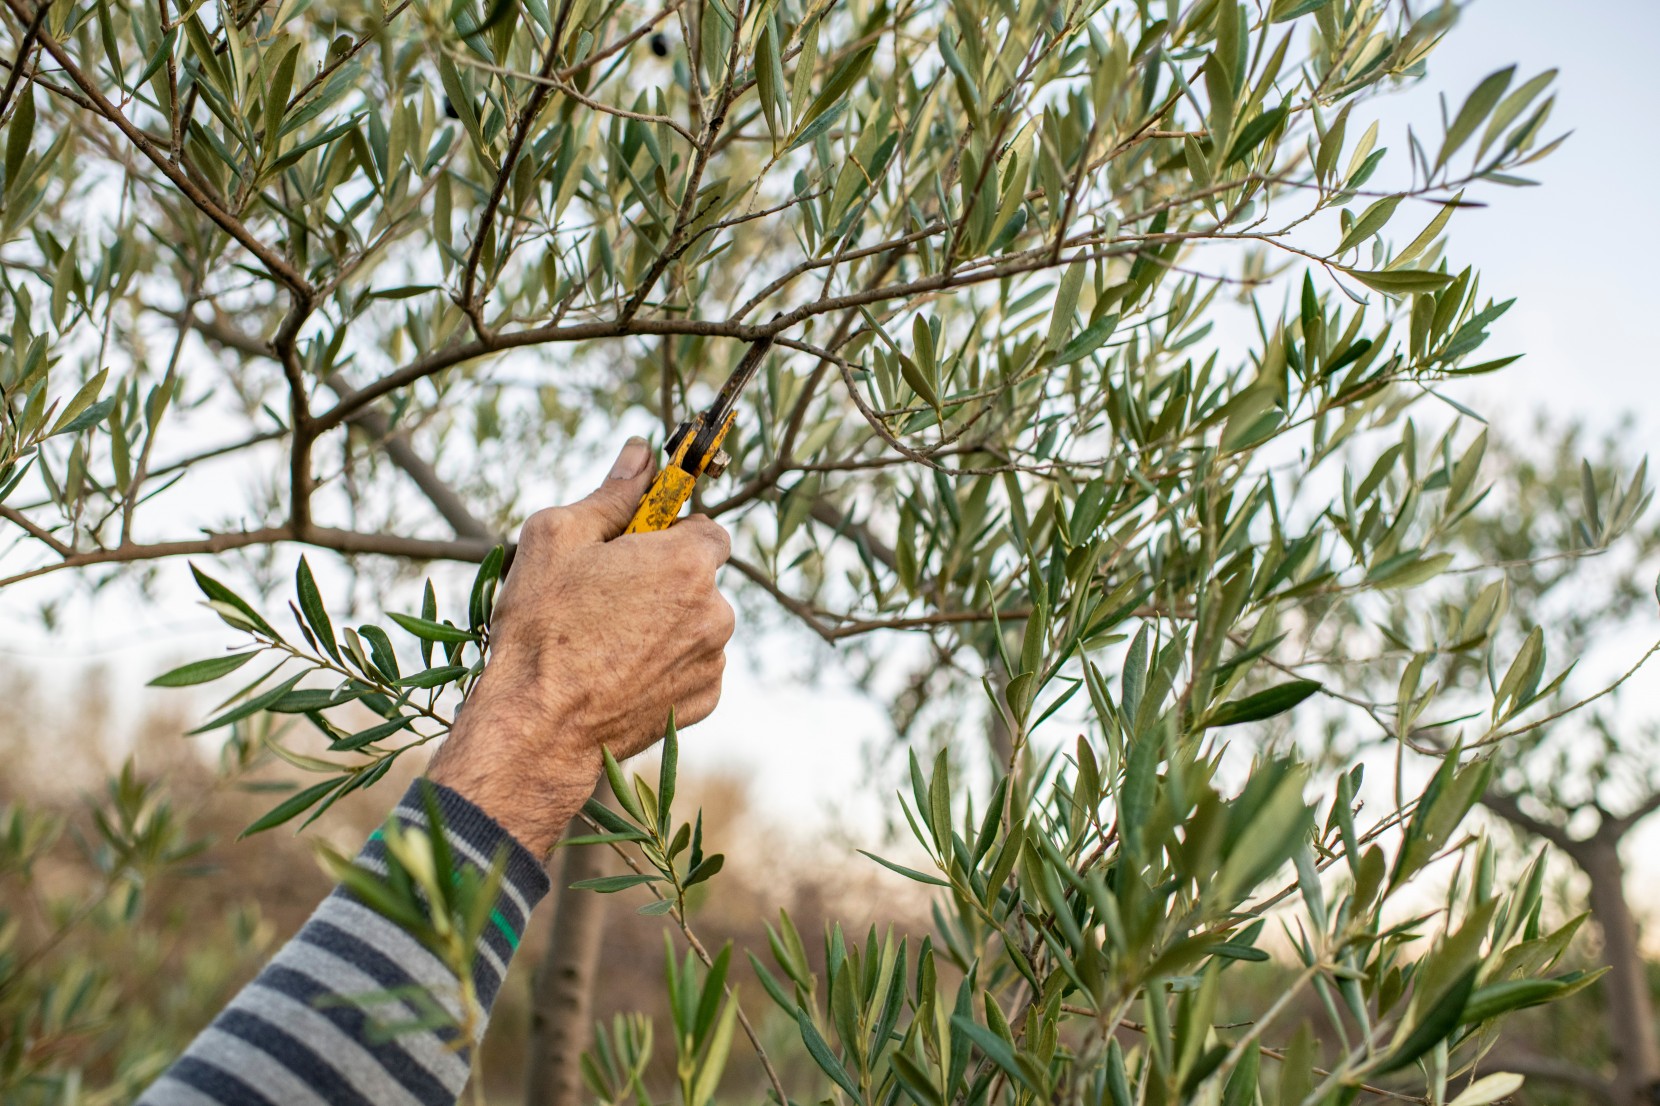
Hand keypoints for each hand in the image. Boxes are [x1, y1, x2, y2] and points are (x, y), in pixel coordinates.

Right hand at [426, 437, 734, 854]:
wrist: (538, 728)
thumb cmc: (542, 627)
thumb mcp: (559, 538)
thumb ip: (612, 493)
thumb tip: (640, 453)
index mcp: (690, 562)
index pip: (707, 527)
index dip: (671, 533)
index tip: (635, 546)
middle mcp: (717, 610)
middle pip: (701, 579)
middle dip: (664, 580)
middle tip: (607, 596)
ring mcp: (713, 660)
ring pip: (697, 625)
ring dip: (665, 624)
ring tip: (606, 641)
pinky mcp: (703, 701)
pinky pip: (691, 668)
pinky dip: (664, 666)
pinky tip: (618, 674)